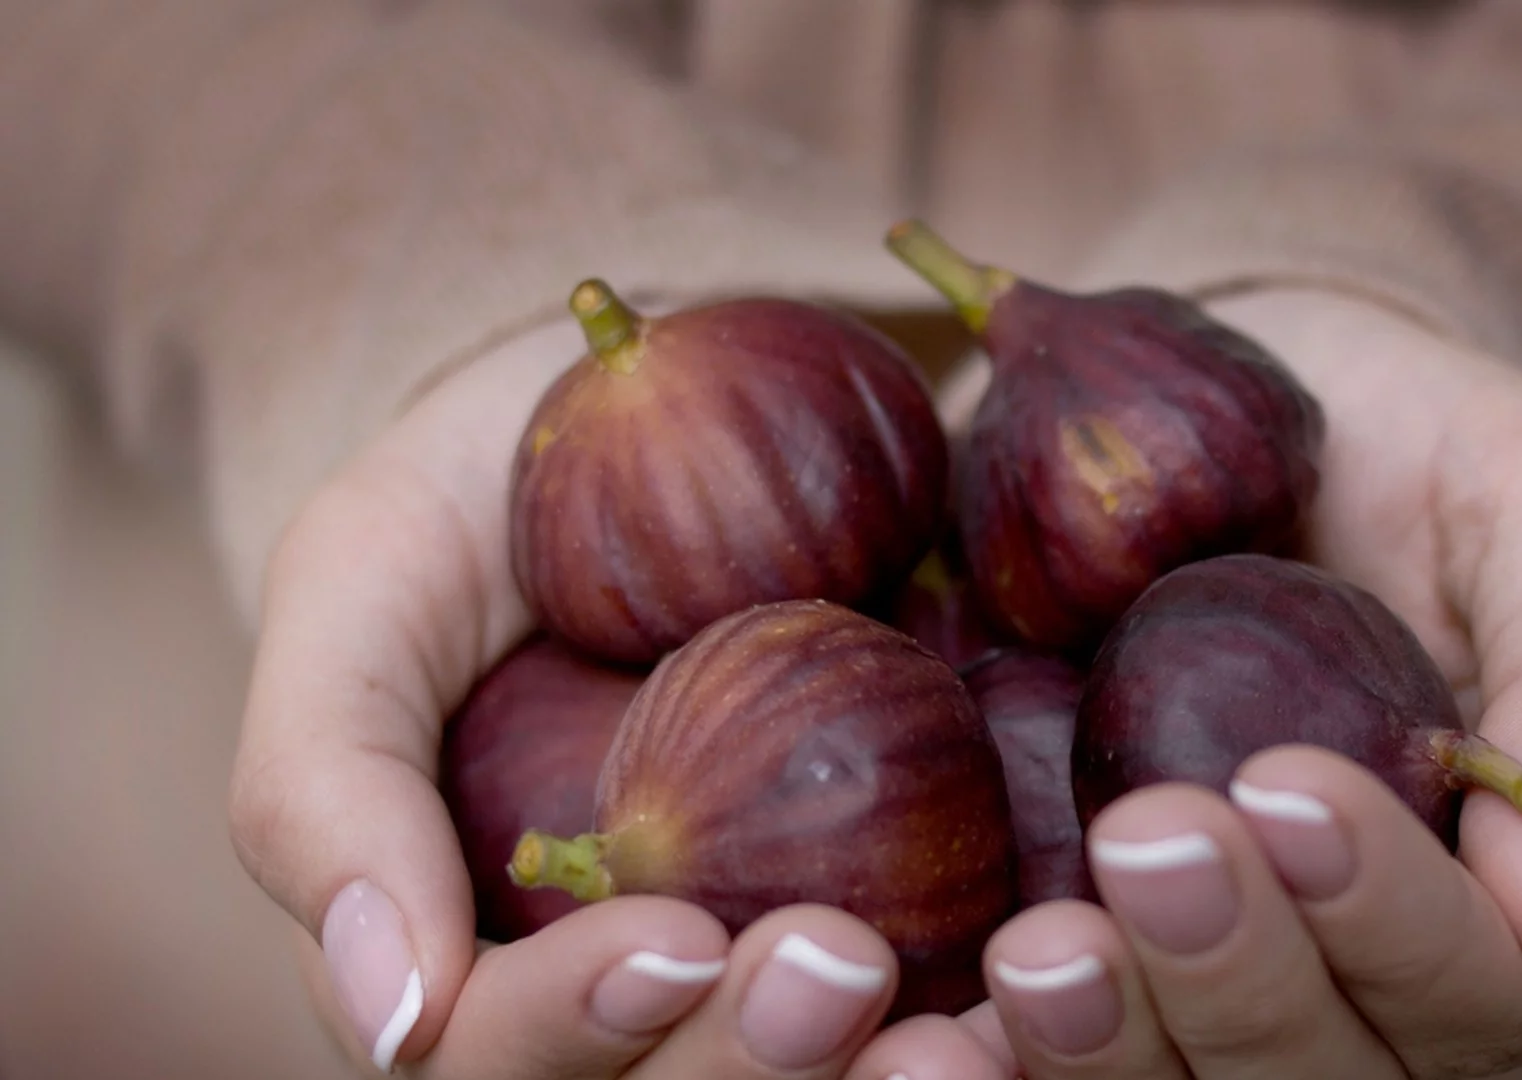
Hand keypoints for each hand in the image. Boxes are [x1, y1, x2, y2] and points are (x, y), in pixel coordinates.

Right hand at [224, 317, 1003, 1077]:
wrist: (678, 394)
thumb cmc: (488, 497)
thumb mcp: (365, 588)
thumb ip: (325, 781)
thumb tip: (390, 1017)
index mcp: (488, 954)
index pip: (502, 1060)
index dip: (573, 1029)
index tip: (673, 937)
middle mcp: (644, 983)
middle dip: (754, 1069)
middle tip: (840, 972)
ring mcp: (781, 944)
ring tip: (977, 1039)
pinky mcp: (928, 891)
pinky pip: (969, 990)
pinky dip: (1020, 1010)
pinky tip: (1068, 970)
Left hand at [936, 286, 1521, 1076]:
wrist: (1228, 408)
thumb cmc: (1414, 444)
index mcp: (1496, 895)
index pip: (1484, 984)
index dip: (1395, 921)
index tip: (1287, 789)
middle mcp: (1349, 970)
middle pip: (1319, 1068)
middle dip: (1238, 977)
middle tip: (1148, 840)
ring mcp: (1191, 967)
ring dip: (1104, 1046)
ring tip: (1034, 953)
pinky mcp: (1056, 927)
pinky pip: (1023, 1051)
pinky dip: (979, 1057)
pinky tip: (923, 1031)